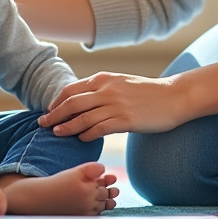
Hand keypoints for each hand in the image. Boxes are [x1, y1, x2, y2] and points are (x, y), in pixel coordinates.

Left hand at [40, 72, 191, 141]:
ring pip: (82, 117)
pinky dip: (86, 135)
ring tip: (56, 134)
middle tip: (43, 124)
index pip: (71, 89)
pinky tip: (81, 139)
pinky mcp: (126, 120)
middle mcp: (107, 90)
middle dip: (54, 115)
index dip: (56, 101)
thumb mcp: (122, 83)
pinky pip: (99, 129)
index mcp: (104, 79)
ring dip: (66, 127)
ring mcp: (116, 105)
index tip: (48, 111)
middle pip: (71, 103)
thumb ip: (103, 89)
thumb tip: (83, 100)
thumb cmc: (149, 92)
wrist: (175, 96)